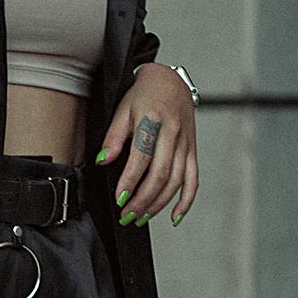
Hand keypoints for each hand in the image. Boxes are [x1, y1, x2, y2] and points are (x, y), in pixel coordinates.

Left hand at [95, 64, 196, 224]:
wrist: (169, 80)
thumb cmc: (144, 94)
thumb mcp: (122, 109)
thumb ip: (113, 136)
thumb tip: (103, 161)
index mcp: (153, 119)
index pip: (142, 156)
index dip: (130, 180)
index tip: (120, 198)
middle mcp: (173, 132)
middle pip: (161, 173)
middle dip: (143, 199)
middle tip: (127, 215)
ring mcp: (185, 142)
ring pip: (176, 181)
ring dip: (158, 204)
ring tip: (141, 217)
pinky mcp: (192, 149)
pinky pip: (193, 179)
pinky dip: (186, 200)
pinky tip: (175, 216)